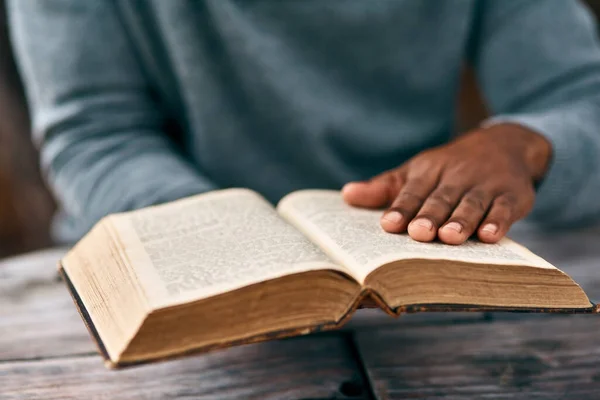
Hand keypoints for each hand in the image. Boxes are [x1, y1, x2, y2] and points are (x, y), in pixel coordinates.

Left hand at [342, 124, 551, 244]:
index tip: (388, 225)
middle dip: (430, 216)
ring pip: (472, 204)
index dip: (401, 208)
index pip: (412, 191)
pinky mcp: (513, 195)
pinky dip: (499, 221)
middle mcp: (456, 176)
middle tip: (418, 233)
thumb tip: (345, 195)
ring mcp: (486, 184)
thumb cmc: (448, 168)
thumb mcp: (416, 172)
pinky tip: (490, 236)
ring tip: (450, 237)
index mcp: (429, 170)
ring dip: (462, 220)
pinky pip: (505, 208)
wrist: (503, 143)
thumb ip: (385, 188)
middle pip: (441, 198)